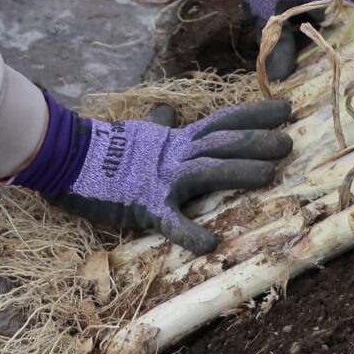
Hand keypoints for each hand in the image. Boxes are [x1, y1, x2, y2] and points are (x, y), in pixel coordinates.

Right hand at [11, 94, 293, 253]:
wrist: (64, 158)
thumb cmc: (100, 149)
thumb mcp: (136, 134)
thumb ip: (157, 126)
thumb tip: (167, 110)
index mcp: (175, 139)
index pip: (222, 121)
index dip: (255, 115)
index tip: (286, 110)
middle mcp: (174, 153)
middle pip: (222, 142)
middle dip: (257, 141)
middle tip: (289, 142)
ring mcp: (160, 177)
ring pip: (207, 170)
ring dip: (239, 171)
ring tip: (270, 175)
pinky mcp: (142, 204)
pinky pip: (169, 221)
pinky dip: (189, 232)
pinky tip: (210, 243)